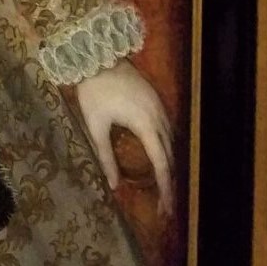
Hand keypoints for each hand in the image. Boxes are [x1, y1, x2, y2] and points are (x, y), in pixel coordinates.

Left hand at [74, 60, 173, 215]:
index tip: (166, 209)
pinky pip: (168, 129)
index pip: (162, 164)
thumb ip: (106, 156)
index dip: (166, 189)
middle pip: (171, 156)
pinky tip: (161, 157)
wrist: (97, 56)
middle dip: (170, 182)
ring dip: (170, 165)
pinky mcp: (156, 100)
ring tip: (165, 187)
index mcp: (145, 125)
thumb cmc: (94, 91)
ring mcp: (160, 107)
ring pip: (172, 142)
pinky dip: (167, 148)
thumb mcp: (96, 126)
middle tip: (166, 207)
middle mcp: (159, 117)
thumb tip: (113, 185)